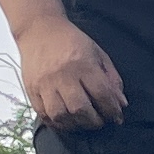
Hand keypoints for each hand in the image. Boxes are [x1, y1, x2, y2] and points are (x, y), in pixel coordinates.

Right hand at [15, 15, 126, 129]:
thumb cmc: (72, 41)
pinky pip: (44, 114)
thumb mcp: (98, 53)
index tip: (116, 117)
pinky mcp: (31, 89)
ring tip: (83, 122)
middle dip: (94, 121)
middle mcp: (63, 75)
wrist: (39, 29)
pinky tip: (66, 121)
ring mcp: (45, 84)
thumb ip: (111, 78)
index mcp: (83, 64)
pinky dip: (57, 123)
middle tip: (100, 121)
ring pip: (61, 115)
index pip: (101, 94)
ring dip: (76, 124)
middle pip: (80, 108)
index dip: (112, 110)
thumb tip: (121, 104)